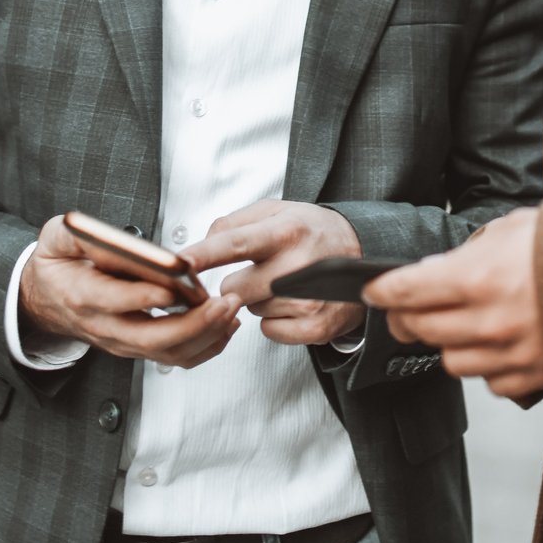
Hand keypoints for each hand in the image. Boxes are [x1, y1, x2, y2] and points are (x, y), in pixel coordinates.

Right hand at [19, 214, 240, 367]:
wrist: (43, 300)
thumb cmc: (56, 265)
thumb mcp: (57, 239)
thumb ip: (84, 234)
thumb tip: (115, 236)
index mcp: (82, 295)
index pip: (115, 301)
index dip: (145, 297)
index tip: (175, 288)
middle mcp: (104, 326)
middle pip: (150, 337)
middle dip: (192, 324)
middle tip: (222, 302)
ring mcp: (121, 342)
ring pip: (167, 352)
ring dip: (205, 335)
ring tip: (232, 309)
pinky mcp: (136, 347)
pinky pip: (174, 357)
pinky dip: (205, 346)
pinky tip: (226, 325)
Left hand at [177, 200, 365, 345]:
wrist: (363, 254)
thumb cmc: (313, 231)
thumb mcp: (278, 211)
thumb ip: (235, 222)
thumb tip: (205, 242)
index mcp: (287, 230)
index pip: (236, 243)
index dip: (204, 254)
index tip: (179, 264)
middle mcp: (298, 265)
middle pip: (235, 288)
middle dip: (241, 281)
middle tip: (264, 270)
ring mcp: (308, 300)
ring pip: (251, 310)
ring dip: (260, 300)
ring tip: (286, 283)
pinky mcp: (316, 327)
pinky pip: (269, 332)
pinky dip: (276, 322)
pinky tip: (293, 304)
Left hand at [363, 209, 542, 397]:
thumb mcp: (521, 226)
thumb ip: (477, 247)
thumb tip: (445, 266)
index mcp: (481, 277)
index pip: (407, 289)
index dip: (382, 290)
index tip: (373, 289)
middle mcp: (488, 322)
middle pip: (419, 329)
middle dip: (404, 317)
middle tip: (405, 307)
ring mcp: (510, 355)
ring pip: (450, 361)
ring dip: (446, 342)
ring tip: (459, 322)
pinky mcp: (533, 379)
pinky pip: (489, 382)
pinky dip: (486, 366)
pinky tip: (498, 344)